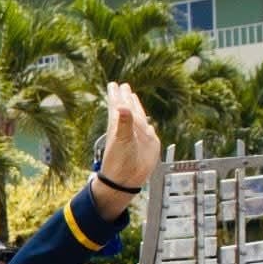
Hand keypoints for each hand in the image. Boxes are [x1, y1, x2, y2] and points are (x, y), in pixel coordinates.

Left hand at [91, 81, 159, 217]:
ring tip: (132, 97)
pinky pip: (148, 129)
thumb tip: (122, 106)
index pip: (118, 105)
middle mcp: (129, 128)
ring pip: (137, 117)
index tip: (113, 84)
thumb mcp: (121, 139)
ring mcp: (139, 135)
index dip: (116, 95)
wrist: (126, 179)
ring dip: (135, 107)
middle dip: (125, 97)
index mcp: (120, 125)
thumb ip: (124, 123)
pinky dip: (147, 123)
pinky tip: (147, 122)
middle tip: (122, 86)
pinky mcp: (149, 142)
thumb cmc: (119, 161)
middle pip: (127, 108)